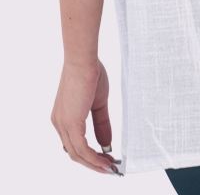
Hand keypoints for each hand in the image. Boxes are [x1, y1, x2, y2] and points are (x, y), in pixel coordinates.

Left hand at [51, 58, 120, 173]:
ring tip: (111, 167)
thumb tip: (106, 143)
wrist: (84, 60)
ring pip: (77, 154)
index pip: (74, 144)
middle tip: (110, 168)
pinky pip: (82, 149)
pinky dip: (94, 158)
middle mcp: (59, 124)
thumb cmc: (90, 73)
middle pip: (75, 153)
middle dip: (93, 163)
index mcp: (63, 118)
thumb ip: (101, 123)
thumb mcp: (98, 103)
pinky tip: (106, 160)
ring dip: (95, 164)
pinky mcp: (71, 123)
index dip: (89, 155)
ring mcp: (63, 124)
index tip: (105, 158)